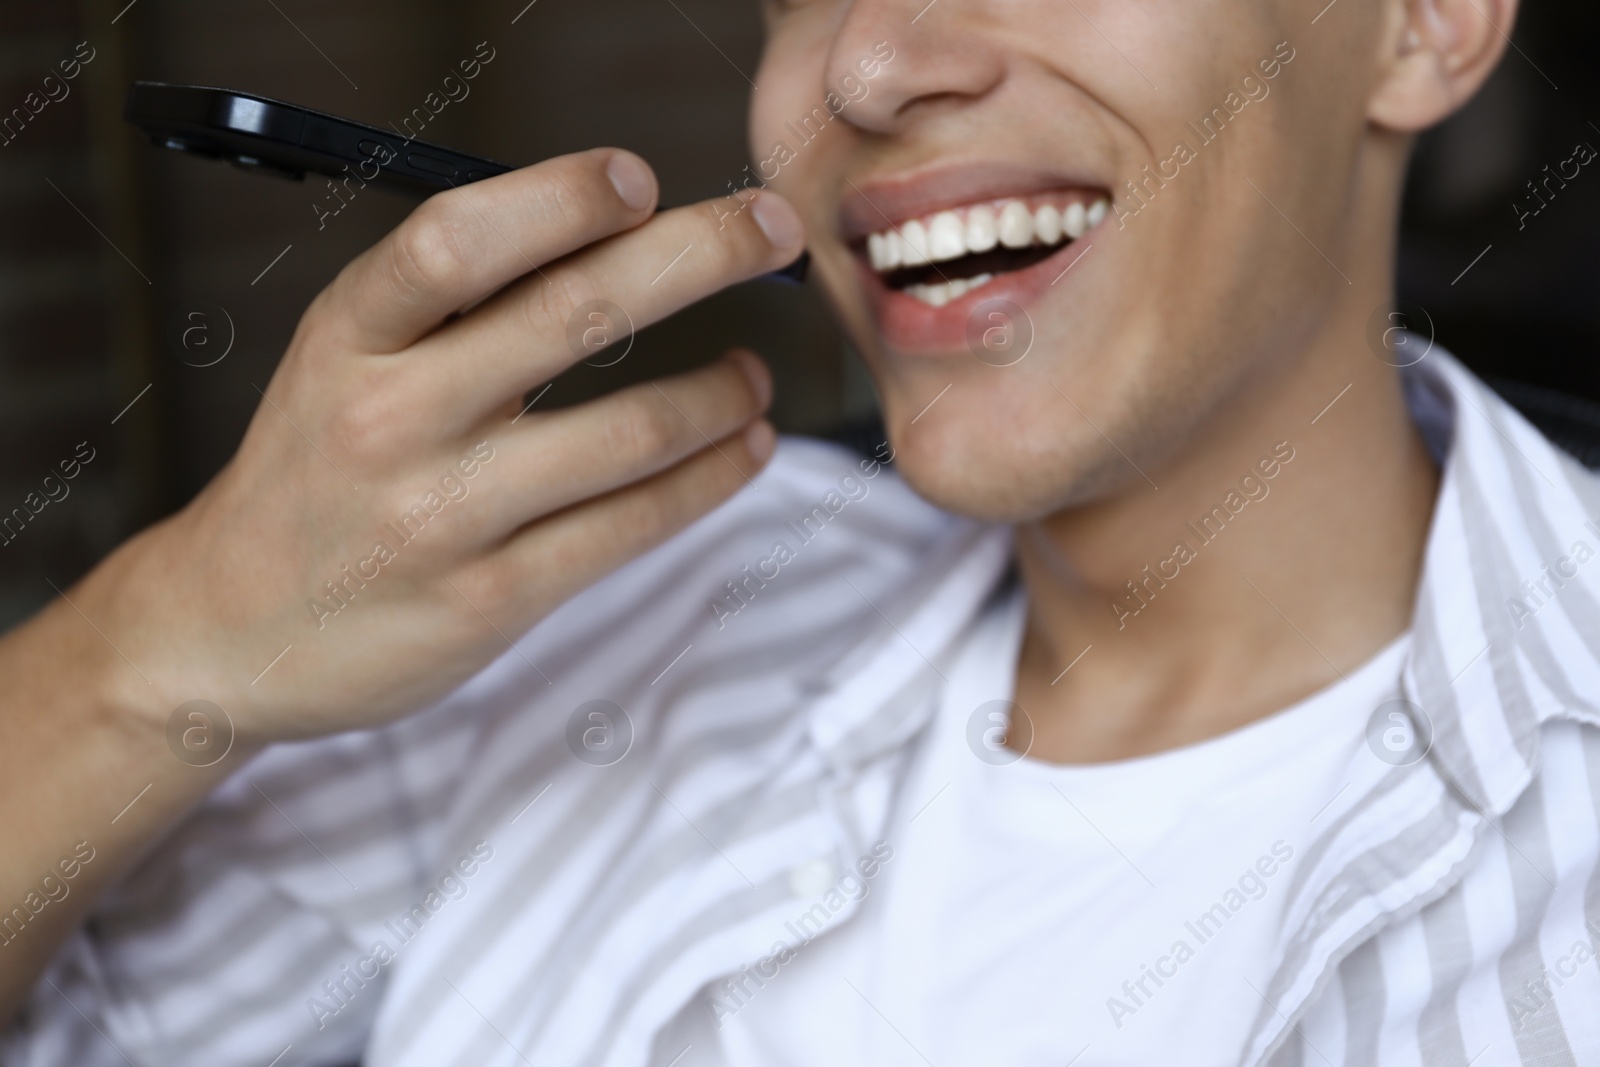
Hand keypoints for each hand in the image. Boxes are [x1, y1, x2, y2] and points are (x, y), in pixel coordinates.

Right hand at [80, 147, 803, 741]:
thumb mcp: (344, 361)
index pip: (457, 241)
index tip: (639, 178)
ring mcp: (441, 516)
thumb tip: (616, 234)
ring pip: (626, 433)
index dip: (559, 199)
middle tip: (771, 233)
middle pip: (571, 314)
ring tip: (755, 377)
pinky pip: (629, 526)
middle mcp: (390, 417)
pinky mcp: (488, 599)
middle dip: (696, 255)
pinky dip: (708, 478)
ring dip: (720, 392)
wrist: (230, 629)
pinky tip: (744, 448)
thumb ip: (452, 306)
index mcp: (349, 336)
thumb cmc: (317, 471)